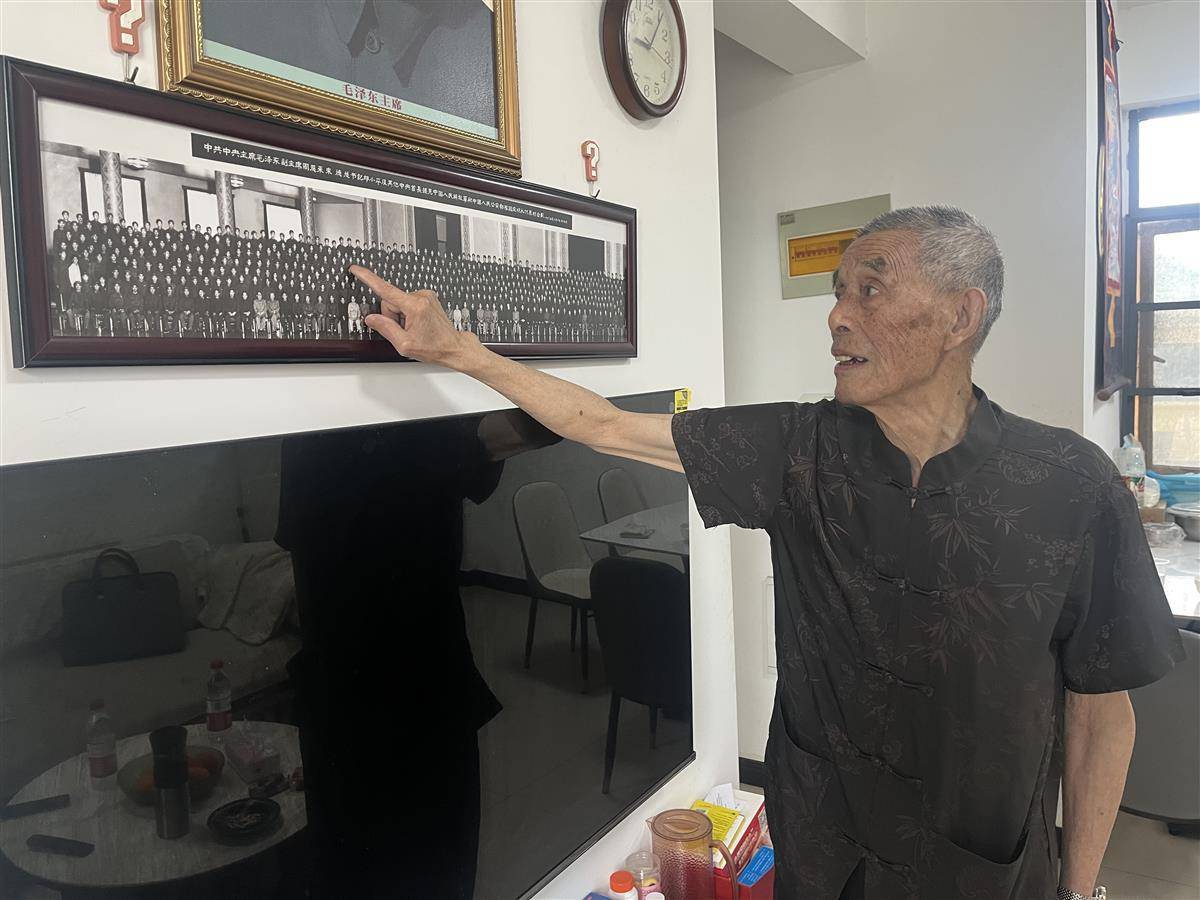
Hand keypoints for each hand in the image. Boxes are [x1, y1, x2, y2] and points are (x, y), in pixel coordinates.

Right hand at [349, 266, 479, 368]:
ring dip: (400, 316)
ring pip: (398, 302)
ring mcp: (426, 296)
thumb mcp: (405, 344)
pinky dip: (407, 314)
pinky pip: (407, 302)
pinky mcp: (427, 298)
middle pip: (390, 300)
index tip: (356, 269)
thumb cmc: (435, 347)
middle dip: (391, 316)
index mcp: (415, 306)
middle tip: (403, 331)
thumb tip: (371, 318)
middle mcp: (421, 296)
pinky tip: (417, 324)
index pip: (385, 289)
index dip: (368, 278)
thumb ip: (385, 329)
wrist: (453, 347)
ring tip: (413, 329)